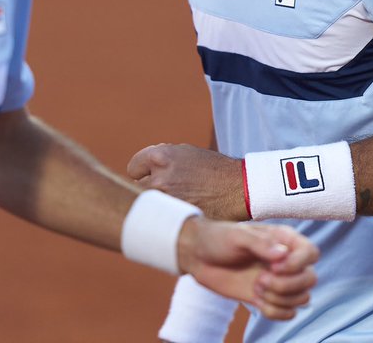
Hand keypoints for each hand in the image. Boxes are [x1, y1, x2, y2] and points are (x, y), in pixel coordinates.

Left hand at [129, 144, 247, 220]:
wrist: (239, 188)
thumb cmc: (212, 169)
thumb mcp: (185, 153)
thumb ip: (160, 159)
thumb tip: (140, 169)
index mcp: (160, 157)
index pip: (133, 168)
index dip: (143, 173)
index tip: (153, 177)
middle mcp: (159, 177)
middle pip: (137, 188)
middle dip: (150, 190)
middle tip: (169, 192)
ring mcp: (167, 199)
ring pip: (148, 205)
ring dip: (158, 205)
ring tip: (176, 203)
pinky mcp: (176, 216)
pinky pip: (161, 219)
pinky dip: (168, 218)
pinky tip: (182, 214)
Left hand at [176, 217, 317, 319]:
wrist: (198, 257)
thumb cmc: (217, 238)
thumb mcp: (237, 235)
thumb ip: (260, 244)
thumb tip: (282, 255)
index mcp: (283, 240)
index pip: (311, 253)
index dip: (298, 264)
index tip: (274, 267)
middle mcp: (286, 261)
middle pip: (310, 279)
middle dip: (287, 285)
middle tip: (261, 279)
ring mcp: (279, 281)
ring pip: (302, 298)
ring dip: (279, 299)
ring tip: (257, 287)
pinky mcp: (268, 298)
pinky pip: (288, 314)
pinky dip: (275, 312)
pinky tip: (257, 301)